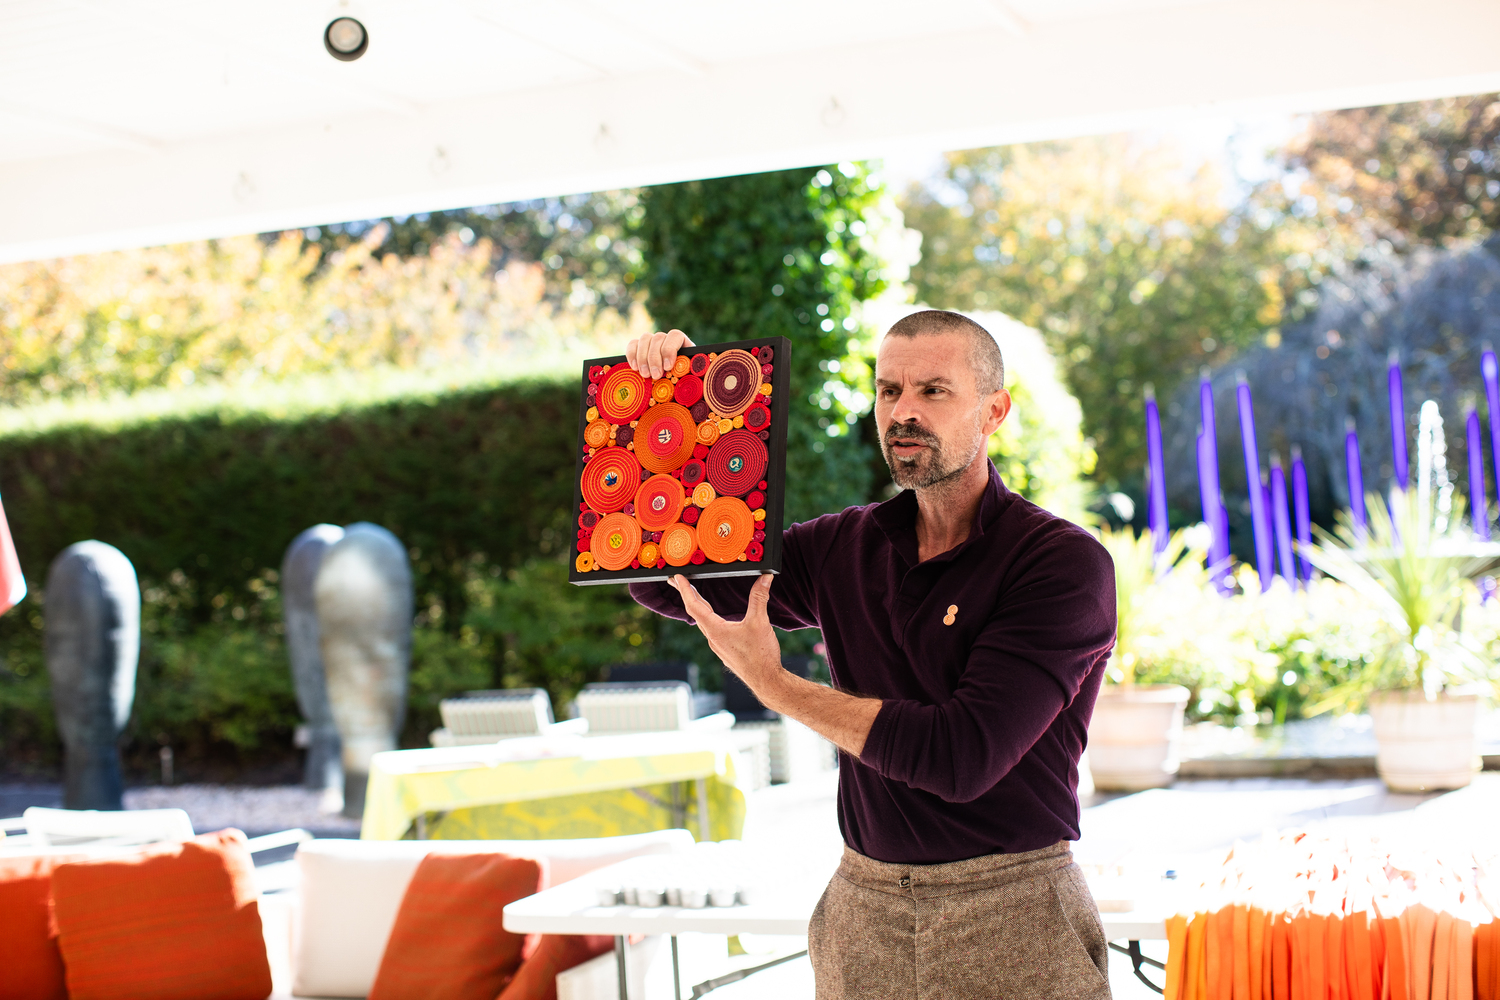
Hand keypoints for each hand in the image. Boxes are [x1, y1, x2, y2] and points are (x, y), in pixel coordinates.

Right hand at [626, 329, 695, 379]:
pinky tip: (635, 368)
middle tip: (655, 376)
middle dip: (655, 358)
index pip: (675, 335)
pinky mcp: (639, 347)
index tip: (668, 367)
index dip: (670, 349)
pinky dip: (632, 355)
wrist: (675, 385)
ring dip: (643, 357)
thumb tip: (690, 381)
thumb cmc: (684, 380)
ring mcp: (652, 342)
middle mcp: (666, 339)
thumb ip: (689, 373)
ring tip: (645, 375)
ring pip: (645, 339)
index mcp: (681, 342)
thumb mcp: (689, 376)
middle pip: (658, 338)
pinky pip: (632, 344)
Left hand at [670, 573, 782, 693]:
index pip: (694, 605)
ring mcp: (718, 646)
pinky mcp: (726, 650)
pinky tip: (715, 617)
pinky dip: (709, 617)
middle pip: (695, 612)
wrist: (765, 680)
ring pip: (703, 622)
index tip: (677, 577)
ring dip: (698, 606)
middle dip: (687, 595)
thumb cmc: (760, 655)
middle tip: (676, 581)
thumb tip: (765, 577)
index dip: (685, 589)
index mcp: (716, 630)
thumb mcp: (760, 622)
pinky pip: (712, 630)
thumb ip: (760, 597)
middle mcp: (713, 638)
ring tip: (694, 595)